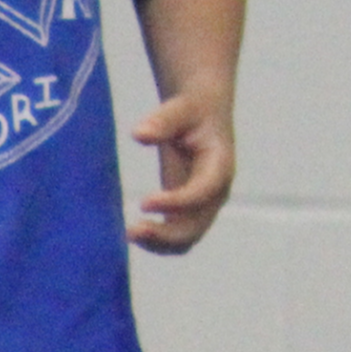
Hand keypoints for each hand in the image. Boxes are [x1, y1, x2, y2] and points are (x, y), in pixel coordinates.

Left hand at [128, 93, 235, 253]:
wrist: (202, 114)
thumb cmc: (192, 110)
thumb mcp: (180, 109)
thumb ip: (162, 121)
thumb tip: (138, 134)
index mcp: (221, 165)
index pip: (202, 192)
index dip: (176, 203)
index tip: (143, 203)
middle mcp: (216, 192)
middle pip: (196, 225)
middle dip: (165, 233)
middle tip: (131, 230)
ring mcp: (205, 205)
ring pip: (187, 238)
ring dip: (159, 242)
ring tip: (129, 233)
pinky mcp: (190, 211)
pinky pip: (177, 237)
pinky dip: (158, 240)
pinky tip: (135, 231)